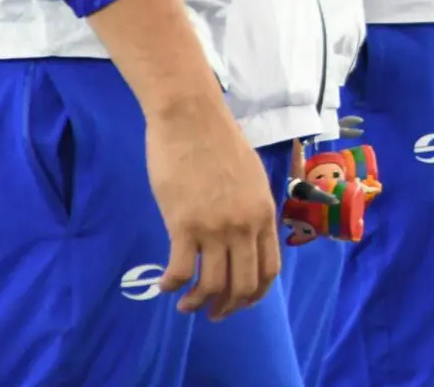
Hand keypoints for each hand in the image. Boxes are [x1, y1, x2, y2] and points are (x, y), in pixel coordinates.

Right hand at [149, 95, 281, 318]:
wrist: (192, 120)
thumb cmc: (219, 143)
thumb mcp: (251, 178)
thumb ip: (251, 208)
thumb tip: (245, 234)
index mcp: (264, 214)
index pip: (269, 269)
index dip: (256, 294)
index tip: (241, 303)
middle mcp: (244, 226)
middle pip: (244, 284)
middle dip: (229, 307)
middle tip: (214, 314)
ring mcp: (215, 227)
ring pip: (212, 284)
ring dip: (198, 303)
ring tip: (186, 306)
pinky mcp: (183, 225)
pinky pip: (181, 270)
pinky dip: (172, 286)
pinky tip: (164, 286)